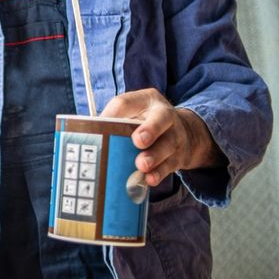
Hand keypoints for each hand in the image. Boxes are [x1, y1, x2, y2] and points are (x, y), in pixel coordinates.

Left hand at [100, 88, 224, 186]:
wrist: (186, 132)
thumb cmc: (147, 121)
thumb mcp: (132, 112)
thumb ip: (113, 120)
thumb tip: (92, 135)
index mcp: (147, 100)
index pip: (128, 102)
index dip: (116, 112)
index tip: (105, 123)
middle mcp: (165, 115)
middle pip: (160, 118)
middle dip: (149, 129)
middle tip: (138, 141)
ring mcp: (175, 136)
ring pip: (167, 144)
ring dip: (154, 156)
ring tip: (142, 165)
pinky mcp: (178, 156)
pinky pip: (169, 165)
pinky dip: (158, 173)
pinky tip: (149, 178)